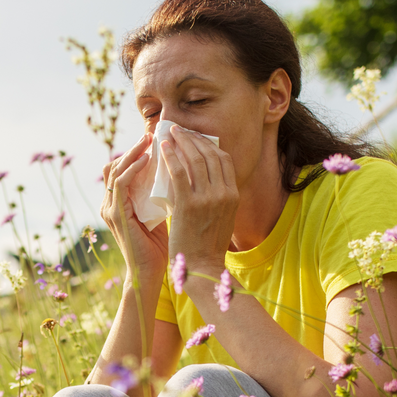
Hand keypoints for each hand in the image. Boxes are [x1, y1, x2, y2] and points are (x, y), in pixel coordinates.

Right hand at [100, 132, 167, 283]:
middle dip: (135, 147)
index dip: (137, 152)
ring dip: (133, 152)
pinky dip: (132, 168)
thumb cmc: (163, 247)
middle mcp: (110, 204)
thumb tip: (185, 173)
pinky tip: (147, 160)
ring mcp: (109, 209)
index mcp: (120, 204)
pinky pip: (120, 183)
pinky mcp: (114, 215)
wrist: (152, 274)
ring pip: (115, 169)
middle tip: (155, 133)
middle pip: (115, 164)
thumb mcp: (164, 214)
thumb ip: (165, 195)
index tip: (160, 141)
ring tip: (151, 140)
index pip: (123, 169)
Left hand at [162, 125, 238, 274]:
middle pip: (210, 155)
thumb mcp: (222, 217)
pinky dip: (170, 157)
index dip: (209, 145)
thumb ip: (217, 197)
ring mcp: (207, 199)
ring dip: (182, 142)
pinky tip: (163, 149)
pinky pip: (178, 173)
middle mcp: (223, 194)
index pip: (224, 160)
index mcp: (233, 196)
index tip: (195, 138)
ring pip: (195, 160)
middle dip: (194, 138)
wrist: (201, 267)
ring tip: (170, 134)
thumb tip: (202, 177)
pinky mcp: (188, 205)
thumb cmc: (207, 245)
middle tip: (179, 130)